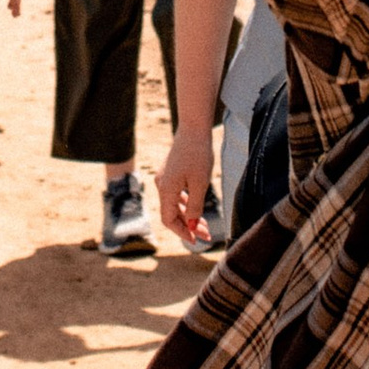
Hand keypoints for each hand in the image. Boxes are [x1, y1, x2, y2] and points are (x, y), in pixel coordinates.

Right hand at [155, 121, 216, 243]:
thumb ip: (194, 206)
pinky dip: (186, 204)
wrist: (194, 128)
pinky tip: (197, 209)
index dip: (181, 232)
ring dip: (189, 217)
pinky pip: (177, 195)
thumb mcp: (200, 184)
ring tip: (205, 226)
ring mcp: (166, 179)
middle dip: (188, 226)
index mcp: (166, 190)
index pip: (169, 220)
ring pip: (175, 205)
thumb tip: (191, 226)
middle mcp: (162, 185)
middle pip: (172, 214)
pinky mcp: (171, 173)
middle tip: (206, 236)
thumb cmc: (198, 155)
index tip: (196, 240)